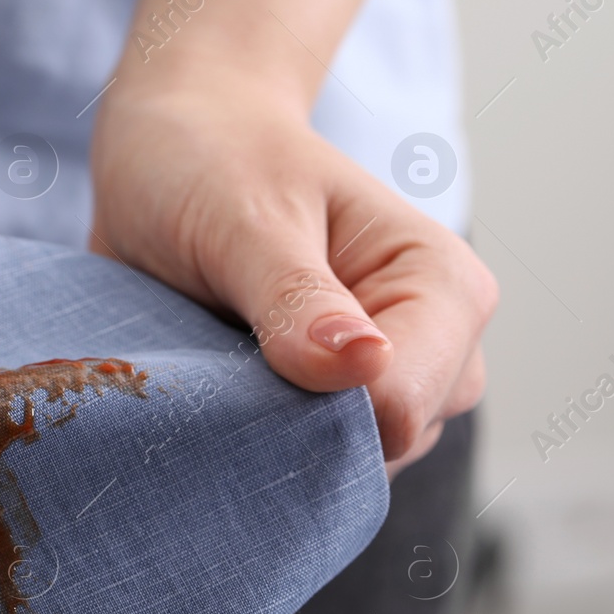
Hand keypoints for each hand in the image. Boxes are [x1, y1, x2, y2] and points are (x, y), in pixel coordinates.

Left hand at [90, 70, 496, 472]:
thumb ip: (297, 298)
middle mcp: (430, 344)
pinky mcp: (324, 403)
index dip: (321, 413)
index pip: (406, 404)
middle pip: (384, 448)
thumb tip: (364, 366)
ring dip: (266, 438)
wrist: (171, 146)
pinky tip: (210, 395)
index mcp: (442, 284)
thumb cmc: (216, 162)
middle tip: (211, 371)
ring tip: (209, 369)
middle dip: (294, 432)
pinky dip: (251, 441)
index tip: (242, 374)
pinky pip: (303, 460)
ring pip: (344, 466)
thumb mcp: (247, 217)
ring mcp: (378, 381)